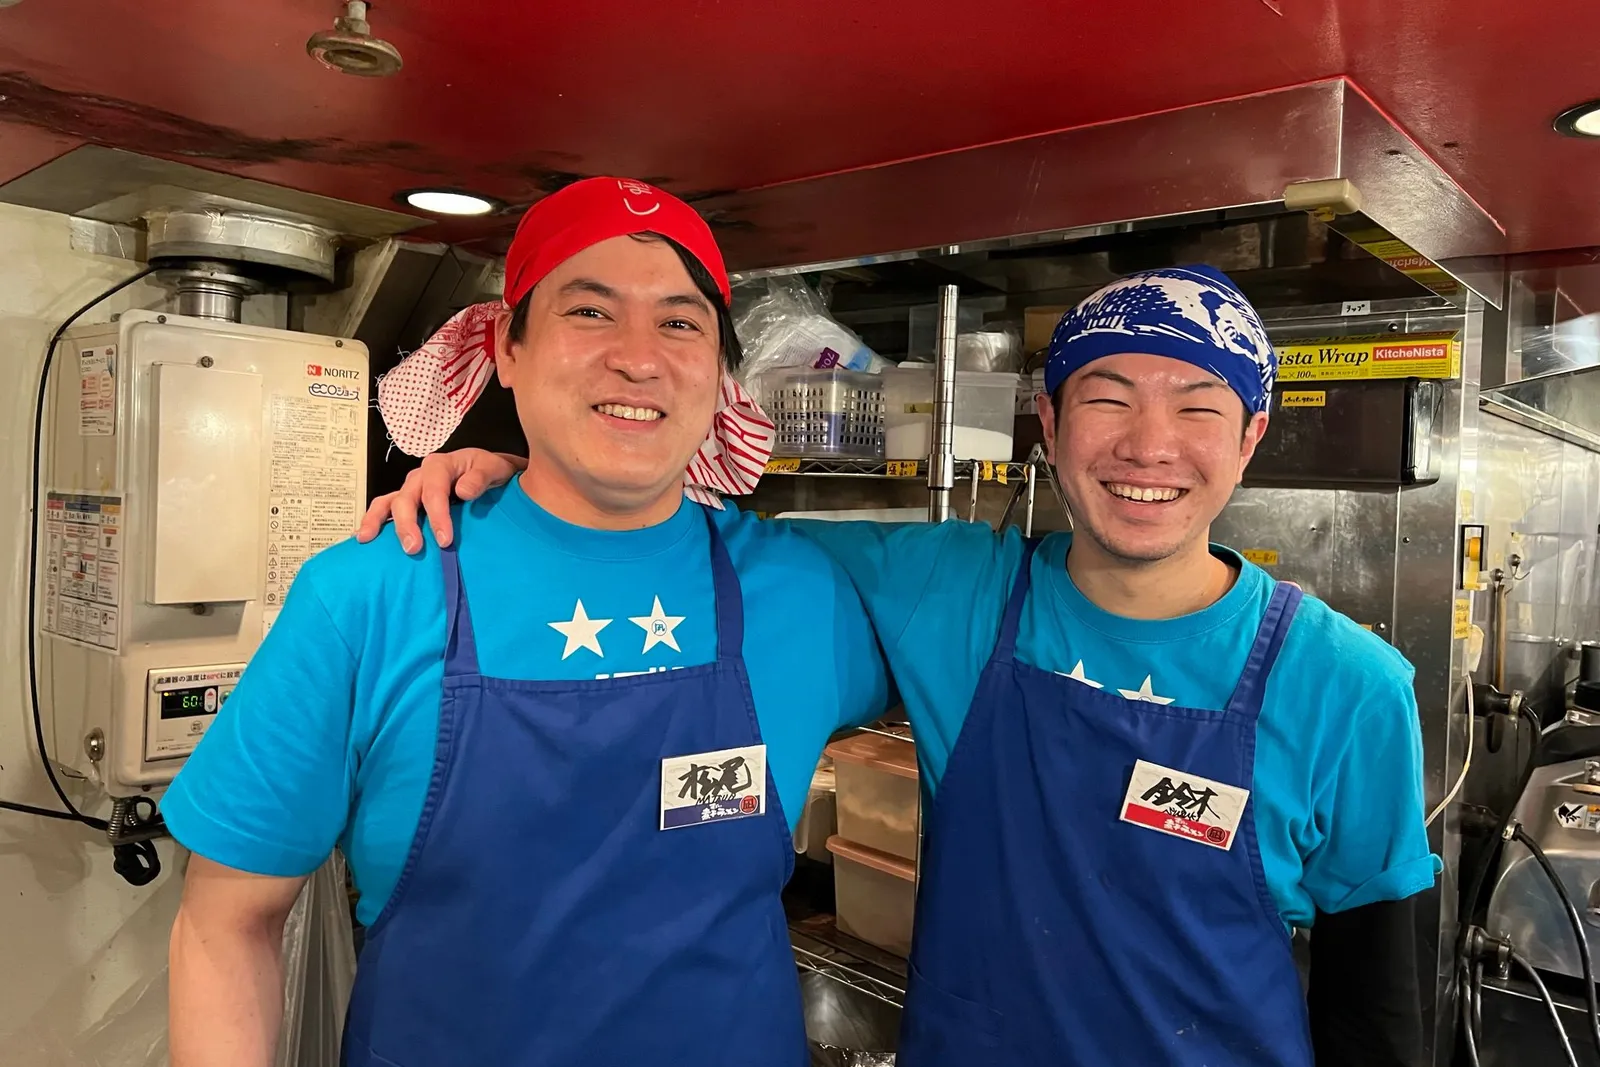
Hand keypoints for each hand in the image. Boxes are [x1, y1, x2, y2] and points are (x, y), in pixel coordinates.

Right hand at [357, 449, 525, 552]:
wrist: (486, 470)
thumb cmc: (488, 470)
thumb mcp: (492, 469)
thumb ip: (480, 478)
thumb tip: (463, 491)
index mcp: (440, 465)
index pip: (434, 491)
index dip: (437, 516)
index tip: (445, 540)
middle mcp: (420, 476)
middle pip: (406, 498)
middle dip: (407, 524)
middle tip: (413, 549)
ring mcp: (410, 488)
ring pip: (388, 501)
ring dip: (378, 521)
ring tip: (368, 539)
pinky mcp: (406, 500)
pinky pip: (384, 507)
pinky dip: (373, 520)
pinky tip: (363, 538)